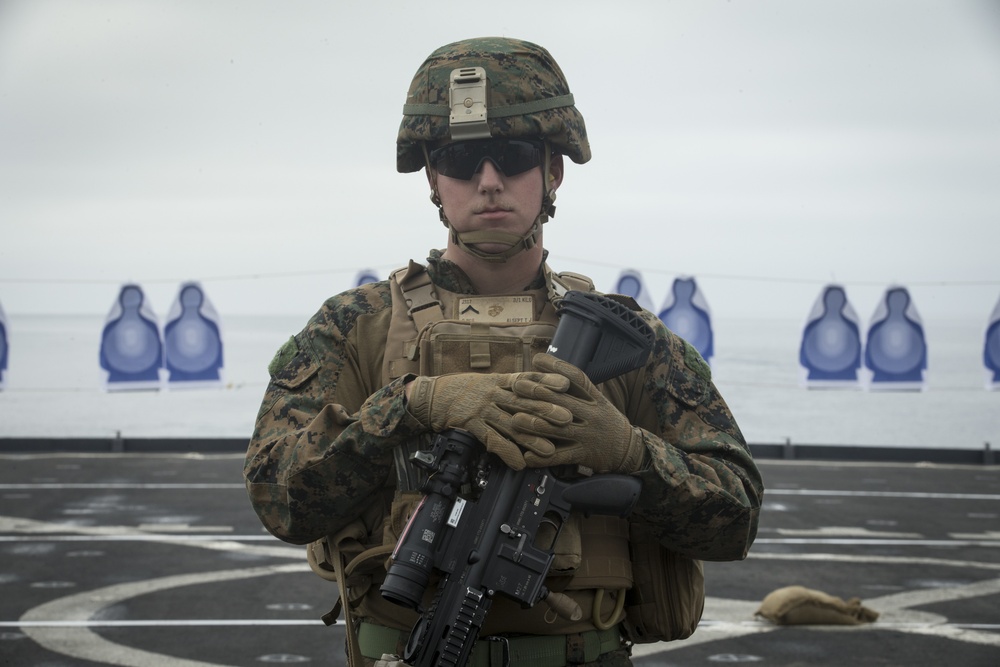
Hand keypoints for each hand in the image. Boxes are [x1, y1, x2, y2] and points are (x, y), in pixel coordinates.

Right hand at [406, 372, 569, 469]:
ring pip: (510, 423)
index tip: (566, 384)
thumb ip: (511, 385)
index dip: (546, 380)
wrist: (433, 396)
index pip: (527, 378)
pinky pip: (491, 439)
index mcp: (500, 381)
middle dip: (546, 410)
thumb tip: (538, 386)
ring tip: (549, 450)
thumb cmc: (465, 390)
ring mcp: (482, 408)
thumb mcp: (489, 382)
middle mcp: (493, 392)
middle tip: (567, 418)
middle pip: (523, 401)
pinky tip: (519, 463)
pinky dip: (506, 452)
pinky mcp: (470, 423)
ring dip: (530, 438)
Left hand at [510, 353, 645, 472]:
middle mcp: (592, 414)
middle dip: (537, 393)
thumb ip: (576, 389)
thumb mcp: (597, 400)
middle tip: (516, 386)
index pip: (577, 378)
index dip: (557, 367)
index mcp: (595, 398)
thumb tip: (548, 369)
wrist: (627, 450)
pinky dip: (542, 457)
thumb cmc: (604, 420)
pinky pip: (559, 457)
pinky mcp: (583, 455)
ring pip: (557, 429)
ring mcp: (588, 436)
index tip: (537, 359)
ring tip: (514, 421)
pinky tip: (526, 455)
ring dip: (533, 425)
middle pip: (562, 401)